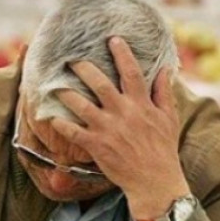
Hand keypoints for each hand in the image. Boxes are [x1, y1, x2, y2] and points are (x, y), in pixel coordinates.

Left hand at [50, 37, 189, 219]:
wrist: (154, 180)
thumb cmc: (163, 150)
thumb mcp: (169, 118)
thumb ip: (164, 93)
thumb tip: (166, 70)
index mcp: (141, 104)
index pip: (131, 72)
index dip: (121, 53)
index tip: (112, 39)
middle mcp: (123, 113)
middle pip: (99, 83)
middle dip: (83, 68)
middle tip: (71, 59)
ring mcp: (107, 129)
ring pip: (81, 105)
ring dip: (66, 93)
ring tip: (54, 84)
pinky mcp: (96, 146)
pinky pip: (73, 132)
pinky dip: (61, 124)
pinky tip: (50, 117)